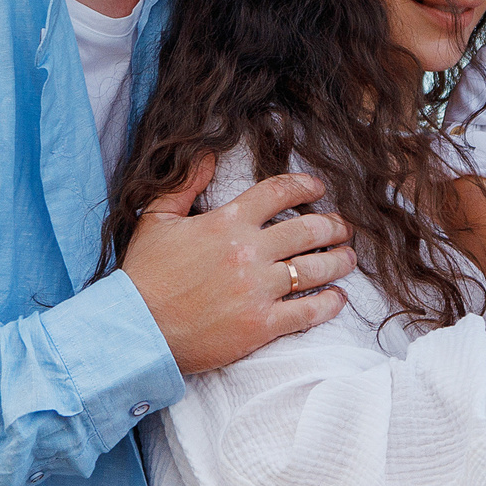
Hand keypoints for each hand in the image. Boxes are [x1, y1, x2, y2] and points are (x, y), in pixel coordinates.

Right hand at [123, 154, 354, 374]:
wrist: (136, 330)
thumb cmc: (144, 275)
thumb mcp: (157, 219)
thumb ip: (184, 184)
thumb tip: (208, 154)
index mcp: (226, 223)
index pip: (278, 193)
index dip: (305, 187)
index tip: (319, 189)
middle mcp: (248, 252)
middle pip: (307, 230)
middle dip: (332, 226)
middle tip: (343, 228)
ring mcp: (257, 289)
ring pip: (314, 269)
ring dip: (339, 261)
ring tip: (348, 259)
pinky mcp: (261, 325)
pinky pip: (308, 311)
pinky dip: (330, 304)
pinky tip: (339, 299)